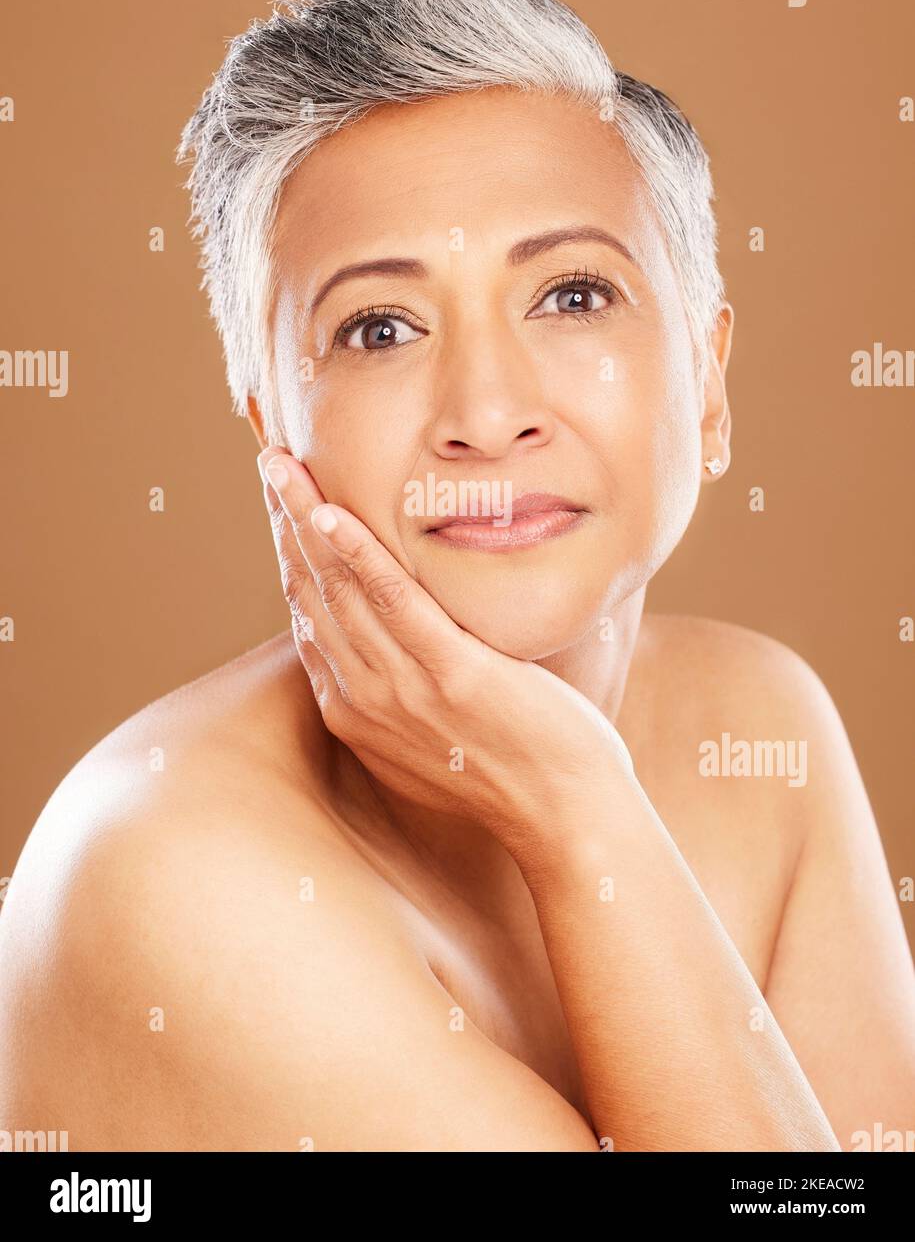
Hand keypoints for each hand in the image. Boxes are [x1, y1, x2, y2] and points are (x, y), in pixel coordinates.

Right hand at [257, 446, 636, 864]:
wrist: (563, 815)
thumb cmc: (507, 769)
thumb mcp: (427, 734)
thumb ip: (395, 690)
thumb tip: (386, 646)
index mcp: (353, 708)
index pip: (308, 613)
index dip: (291, 550)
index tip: (282, 501)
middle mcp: (364, 696)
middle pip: (312, 590)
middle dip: (286, 520)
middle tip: (271, 460)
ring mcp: (404, 687)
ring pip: (340, 586)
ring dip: (306, 519)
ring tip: (284, 465)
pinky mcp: (451, 674)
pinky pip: (395, 602)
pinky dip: (359, 554)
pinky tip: (334, 513)